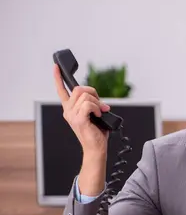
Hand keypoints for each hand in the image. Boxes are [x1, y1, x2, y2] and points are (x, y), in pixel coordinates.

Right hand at [53, 64, 107, 196]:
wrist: (96, 148)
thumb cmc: (96, 133)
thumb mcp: (93, 114)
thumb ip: (92, 103)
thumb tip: (98, 100)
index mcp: (70, 109)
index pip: (61, 90)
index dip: (58, 78)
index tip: (56, 67)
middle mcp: (68, 111)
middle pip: (79, 89)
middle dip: (93, 93)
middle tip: (99, 105)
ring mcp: (72, 115)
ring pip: (85, 96)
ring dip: (97, 102)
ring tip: (99, 113)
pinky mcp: (79, 119)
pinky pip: (89, 104)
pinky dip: (97, 108)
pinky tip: (98, 116)